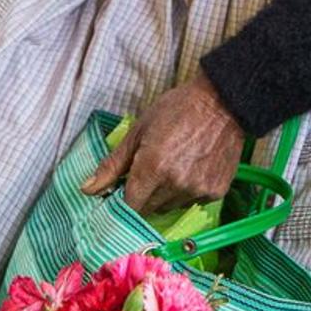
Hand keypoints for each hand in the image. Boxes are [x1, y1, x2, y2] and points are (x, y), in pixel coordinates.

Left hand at [82, 74, 244, 215]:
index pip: (129, 207)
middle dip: (143, 195)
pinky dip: (187, 191)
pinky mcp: (215, 192)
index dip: (122, 201)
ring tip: (173, 165)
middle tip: (149, 171)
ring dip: (164, 195)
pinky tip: (192, 167)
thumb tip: (87, 189)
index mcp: (153, 168)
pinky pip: (191, 202)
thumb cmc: (177, 109)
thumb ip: (113, 164)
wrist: (223, 101)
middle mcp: (176, 185)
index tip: (122, 191)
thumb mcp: (139, 130)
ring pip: (170, 207)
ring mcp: (198, 190)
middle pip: (148, 210)